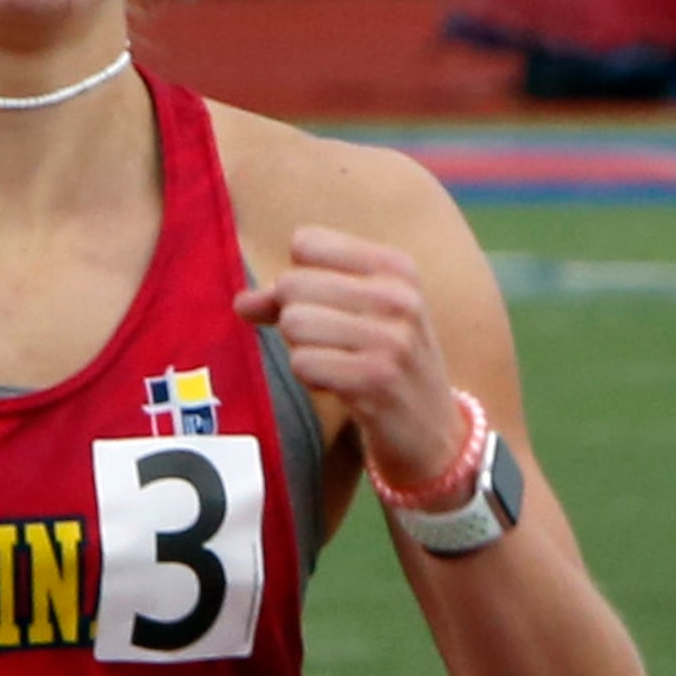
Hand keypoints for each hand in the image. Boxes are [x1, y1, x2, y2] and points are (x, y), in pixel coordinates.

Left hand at [234, 225, 467, 490]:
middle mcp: (398, 296)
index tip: (317, 306)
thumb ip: (297, 299)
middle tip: (326, 343)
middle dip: (293, 318)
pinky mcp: (375, 379)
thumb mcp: (358, 315)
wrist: (434, 431)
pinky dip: (310, 377)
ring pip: (294, 323)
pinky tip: (338, 385)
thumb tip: (241, 303)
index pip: (306, 243)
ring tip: (334, 364)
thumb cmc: (385, 361)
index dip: (295, 278)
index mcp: (395, 267)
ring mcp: (391, 338)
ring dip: (302, 351)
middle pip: (293, 284)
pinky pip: (303, 363)